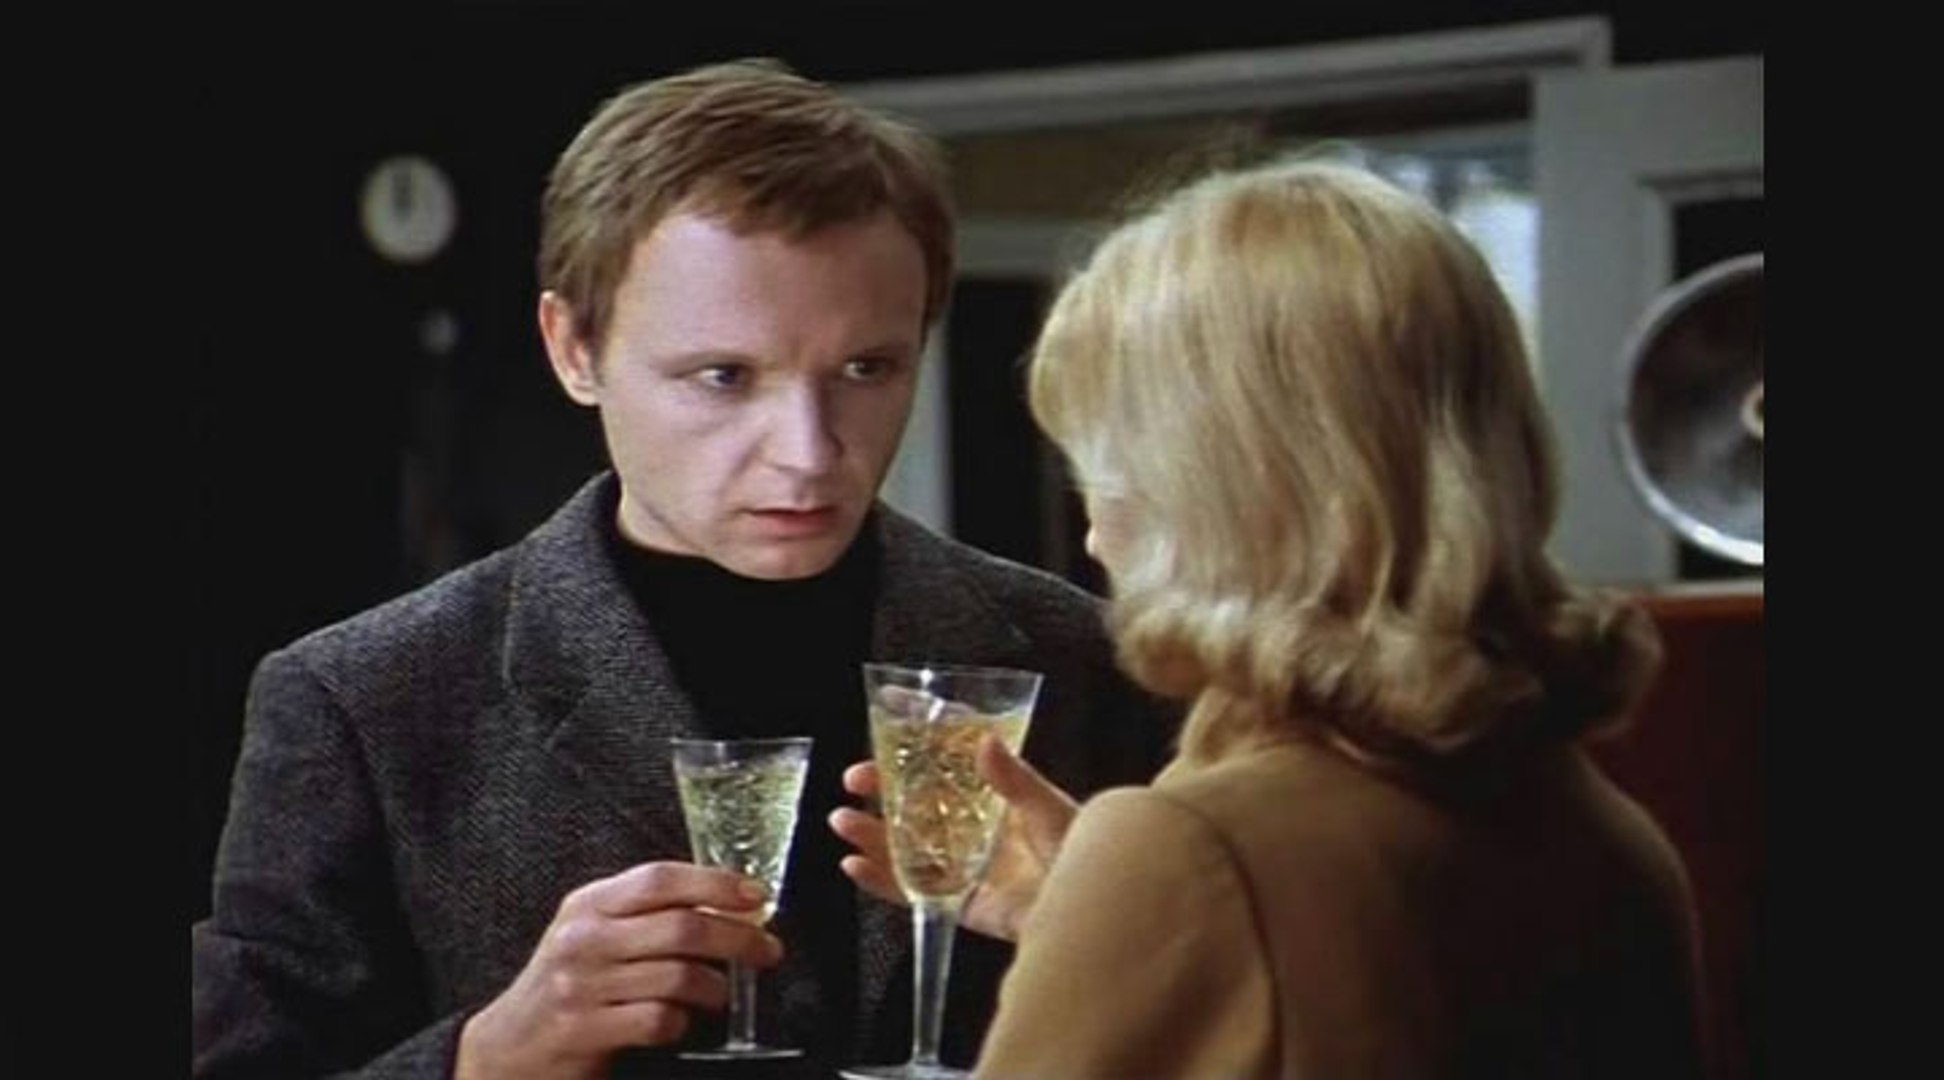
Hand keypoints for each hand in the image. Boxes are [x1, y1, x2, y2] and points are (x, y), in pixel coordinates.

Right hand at [454, 862, 781, 1079]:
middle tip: (767, 950)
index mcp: (589, 903)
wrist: (507, 1046)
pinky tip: (678, 1022)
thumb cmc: (566, 984)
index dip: (714, 883)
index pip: (660, 879)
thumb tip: (727, 904)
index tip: (754, 896)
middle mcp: (583, 938)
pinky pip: (657, 1020)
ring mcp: (580, 985)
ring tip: (720, 993)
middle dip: (738, 939)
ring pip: (677, 976)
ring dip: (714, 987)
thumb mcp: (591, 933)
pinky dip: (680, 1023)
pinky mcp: (583, 1030)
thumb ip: (644, 913)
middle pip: (681, 927)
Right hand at [829, 734, 1077, 941]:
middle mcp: (970, 826)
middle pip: (914, 803)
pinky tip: (855, 865)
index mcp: (991, 794)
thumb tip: (984, 740)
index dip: (913, 743)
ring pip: (904, 845)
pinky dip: (881, 880)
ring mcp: (961, 863)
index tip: (885, 720)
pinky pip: (911, 891)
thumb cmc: (1083, 851)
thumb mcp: (1049, 808)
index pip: (944, 760)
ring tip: (844, 822)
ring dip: (871, 834)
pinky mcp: (957, 901)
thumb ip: (1015, 779)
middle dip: (881, 790)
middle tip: (856, 780)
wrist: (1096, 910)